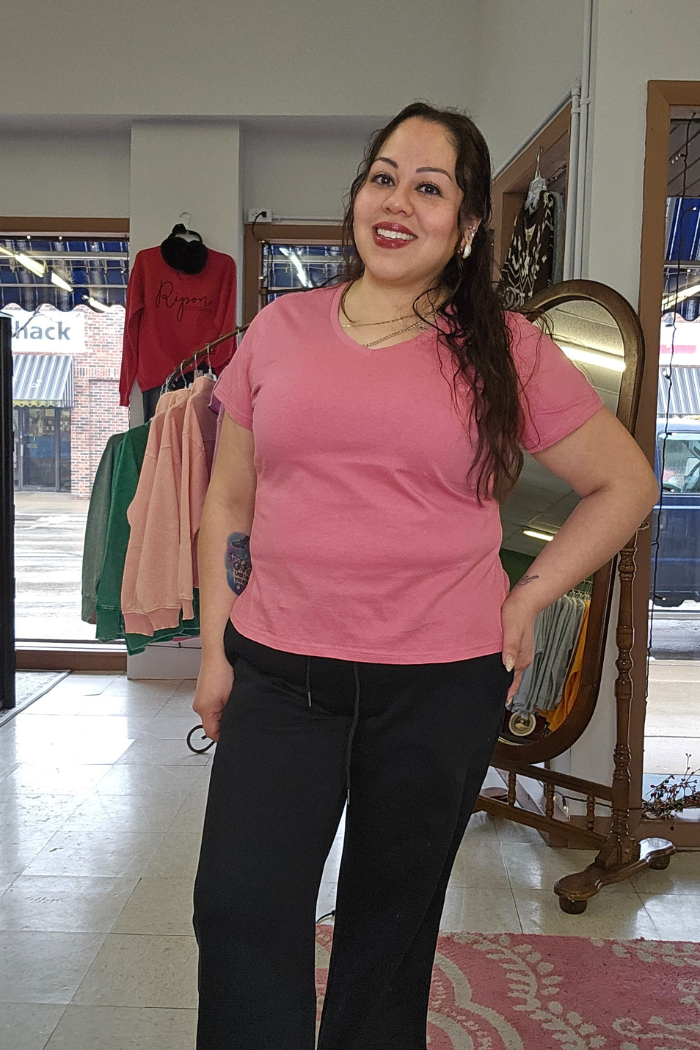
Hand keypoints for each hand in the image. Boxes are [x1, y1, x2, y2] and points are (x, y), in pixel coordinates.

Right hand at [193, 656, 233, 742]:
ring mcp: (201, 697)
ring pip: (214, 713)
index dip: (225, 736)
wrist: (218, 651)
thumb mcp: (232, 698)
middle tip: (238, 713)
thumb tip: (236, 725)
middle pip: (213, 724)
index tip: (236, 733)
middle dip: (226, 721)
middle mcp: (199, 705)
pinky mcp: (205, 691)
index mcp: (204, 710)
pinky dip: (222, 701)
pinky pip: (214, 703)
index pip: (213, 735)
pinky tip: (229, 692)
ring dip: (225, 710)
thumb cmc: (223, 670)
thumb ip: (231, 715)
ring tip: (234, 699)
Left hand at [500, 591, 537, 706]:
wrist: (524, 599)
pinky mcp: (516, 647)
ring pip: (510, 672)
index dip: (504, 693)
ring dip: (501, 679)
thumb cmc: (517, 612)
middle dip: (501, 689)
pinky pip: (509, 663)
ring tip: (489, 688)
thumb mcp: (511, 630)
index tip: (496, 703)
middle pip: (511, 680)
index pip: (512, 683)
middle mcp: (522, 659)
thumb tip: (508, 667)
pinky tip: (494, 669)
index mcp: (522, 659)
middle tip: (487, 699)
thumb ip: (510, 649)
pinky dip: (502, 669)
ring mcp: (520, 654)